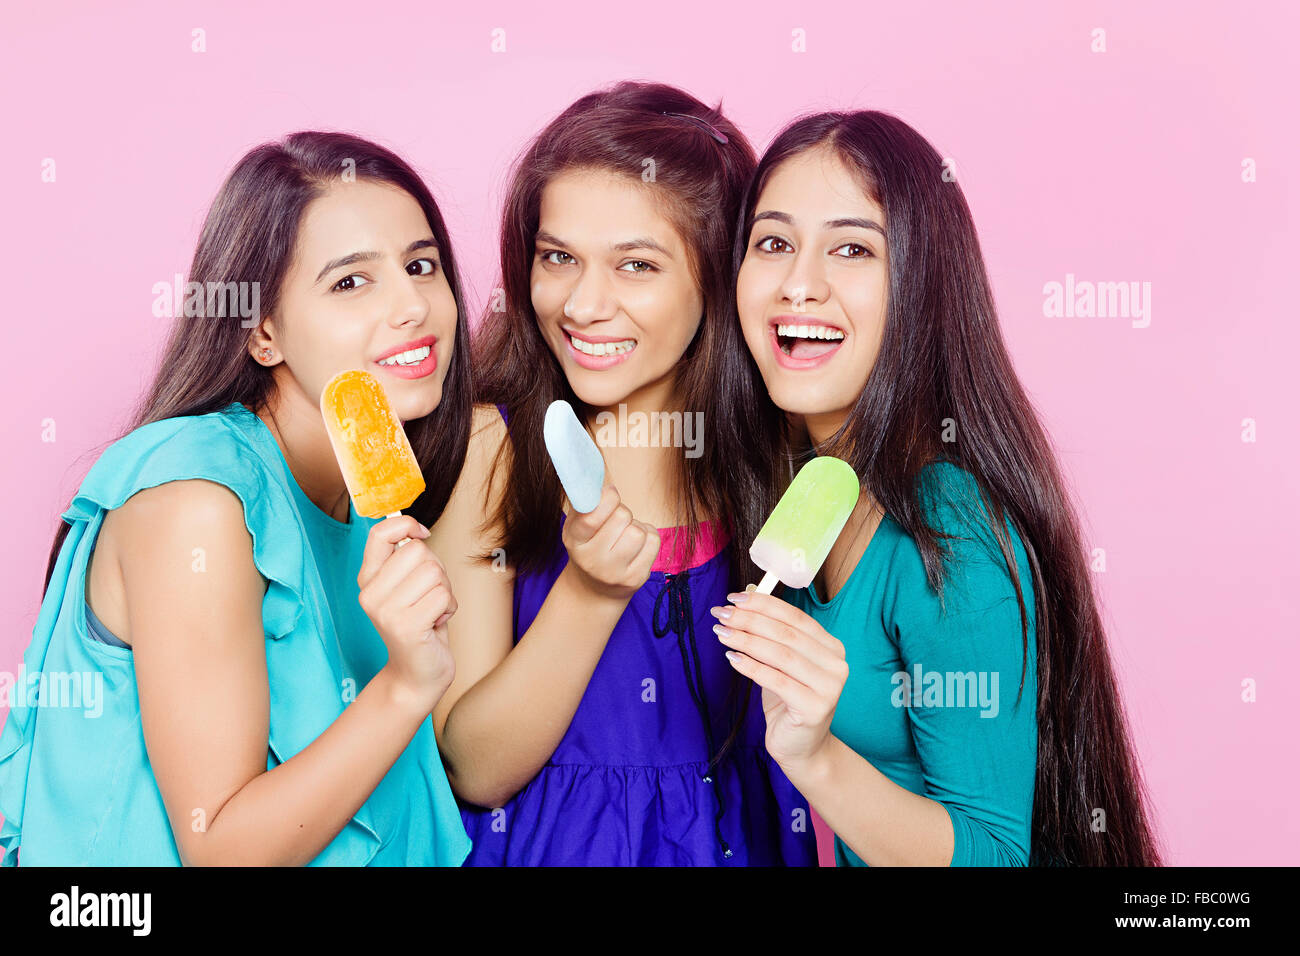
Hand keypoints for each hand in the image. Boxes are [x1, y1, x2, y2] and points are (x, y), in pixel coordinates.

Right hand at [357, 515, 456, 708]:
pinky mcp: (405, 626)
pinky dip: (449, 608)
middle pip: (418, 551)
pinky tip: (436, 624)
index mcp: (367, 579)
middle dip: (437, 570)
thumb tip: (415, 528)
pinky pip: (443, 595)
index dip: (407, 525)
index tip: (422, 535)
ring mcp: (385, 611)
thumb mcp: (406, 587)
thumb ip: (405, 559)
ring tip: (432, 611)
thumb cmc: (419, 624)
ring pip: (434, 572)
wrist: (416, 675)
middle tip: (429, 595)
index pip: (379, 533)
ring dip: (445, 591)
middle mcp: (370, 594)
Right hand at [560, 484, 660, 600]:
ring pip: (638, 531)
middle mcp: (592, 561)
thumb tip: (594, 473)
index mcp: (574, 542)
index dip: (607, 498)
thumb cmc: (588, 545)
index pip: (592, 516)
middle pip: (621, 518)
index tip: (610, 494)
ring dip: (636, 526)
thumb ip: (584, 501)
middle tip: (615, 522)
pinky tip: (636, 545)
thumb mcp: (576, 525)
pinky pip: (653, 541)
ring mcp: (615, 573)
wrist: (595, 588)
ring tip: (625, 534)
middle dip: (622, 513)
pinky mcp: (636, 578)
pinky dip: (648, 536)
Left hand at [710, 589, 848, 772]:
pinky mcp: (814, 707)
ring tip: (722, 633)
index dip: (764, 604)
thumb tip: (743, 603)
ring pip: (780, 654)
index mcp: (831, 647)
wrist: (802, 748)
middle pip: (786, 633)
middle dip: (750, 620)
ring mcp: (829, 687)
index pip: (795, 617)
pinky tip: (732, 658)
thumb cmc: (789, 701)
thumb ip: (771, 636)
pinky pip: (776, 680)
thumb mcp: (781, 664)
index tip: (734, 598)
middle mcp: (836, 664)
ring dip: (746, 640)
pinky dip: (751, 666)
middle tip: (722, 614)